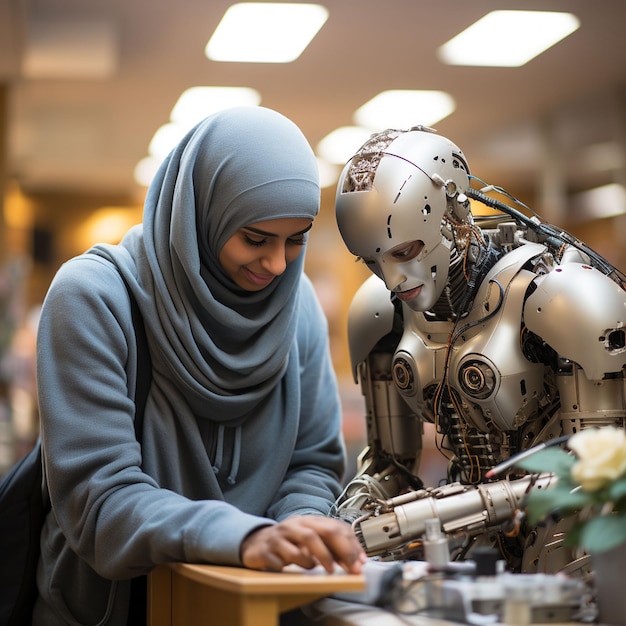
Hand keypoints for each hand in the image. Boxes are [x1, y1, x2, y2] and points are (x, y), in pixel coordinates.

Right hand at [240, 515, 366, 573]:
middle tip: (349, 569)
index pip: (335, 527)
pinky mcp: (266, 550)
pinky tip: (290, 570)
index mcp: (308, 521)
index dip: (350, 545)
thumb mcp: (310, 540)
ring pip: (302, 544)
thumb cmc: (289, 543)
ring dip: (314, 560)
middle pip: (321, 532)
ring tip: (316, 569)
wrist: (256, 542)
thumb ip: (332, 547)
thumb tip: (358, 561)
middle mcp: (295, 524)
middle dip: (338, 551)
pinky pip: (280, 561)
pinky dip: (290, 568)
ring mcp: (280, 536)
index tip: (359, 563)